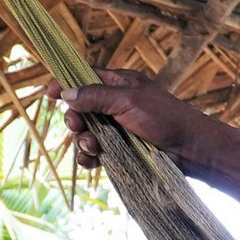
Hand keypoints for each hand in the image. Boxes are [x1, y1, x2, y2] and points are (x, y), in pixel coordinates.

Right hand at [56, 69, 228, 172]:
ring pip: (87, 133)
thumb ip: (96, 97)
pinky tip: (91, 161)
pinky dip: (90, 157)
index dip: (66, 84)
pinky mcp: (122, 150)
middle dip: (75, 119)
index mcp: (120, 84)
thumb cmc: (165, 118)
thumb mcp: (128, 101)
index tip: (49, 93)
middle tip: (78, 127)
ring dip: (84, 141)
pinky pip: (97, 153)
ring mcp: (119, 128)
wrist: (191, 150)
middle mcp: (117, 104)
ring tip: (94, 147)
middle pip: (81, 109)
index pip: (86, 77)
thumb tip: (66, 93)